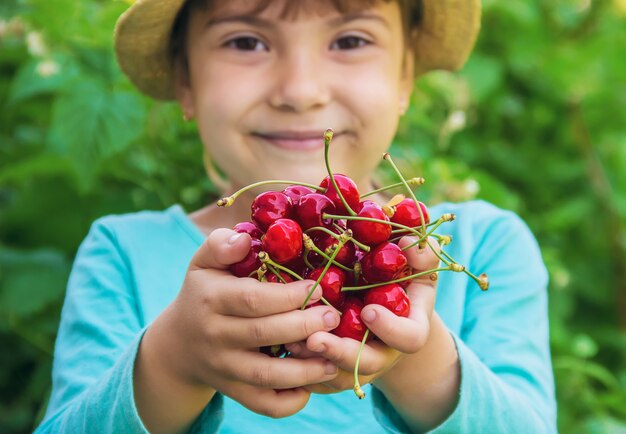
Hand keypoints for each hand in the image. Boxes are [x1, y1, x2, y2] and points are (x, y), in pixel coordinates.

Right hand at [137, 228, 340, 419]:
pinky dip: (289, 402)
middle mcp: (215, 336)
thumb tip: (246, 238)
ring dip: (304, 370)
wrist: (178, 344)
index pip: (252, 299)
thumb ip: (221, 244)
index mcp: (211, 300)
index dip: (288, 295)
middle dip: (304, 326)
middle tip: (335, 317)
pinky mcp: (233, 391)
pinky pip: (262, 403)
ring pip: (265, 376)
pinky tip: (312, 385)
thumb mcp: (203, 263)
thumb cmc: (202, 293)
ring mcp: (223, 368)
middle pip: (263, 334)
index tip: (317, 288)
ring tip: (333, 358)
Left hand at [287, 236, 439, 394]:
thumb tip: (408, 242)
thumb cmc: (403, 281)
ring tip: (290, 343)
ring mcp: (359, 364)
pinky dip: (300, 367)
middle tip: (314, 339)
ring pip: (337, 375)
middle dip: (340, 353)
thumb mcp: (418, 266)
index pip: (408, 339)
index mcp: (410, 329)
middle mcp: (384, 352)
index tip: (369, 311)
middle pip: (367, 364)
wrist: (386, 309)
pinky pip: (318, 378)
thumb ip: (421, 255)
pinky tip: (281, 349)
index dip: (390, 329)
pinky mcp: (336, 369)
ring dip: (312, 362)